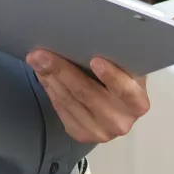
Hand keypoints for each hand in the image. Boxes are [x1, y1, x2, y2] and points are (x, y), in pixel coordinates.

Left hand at [26, 51, 149, 143]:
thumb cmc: (122, 75)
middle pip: (88, 94)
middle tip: (43, 54)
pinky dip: (50, 89)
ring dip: (50, 78)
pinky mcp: (82, 135)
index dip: (111, 76)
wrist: (118, 104)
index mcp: (138, 102)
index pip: (126, 90)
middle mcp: (121, 122)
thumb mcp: (126, 66)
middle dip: (62, 71)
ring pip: (69, 102)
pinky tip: (42, 74)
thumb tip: (87, 37)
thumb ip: (116, 57)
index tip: (95, 60)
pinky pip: (61, 110)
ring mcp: (101, 132)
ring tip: (36, 60)